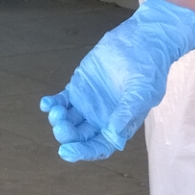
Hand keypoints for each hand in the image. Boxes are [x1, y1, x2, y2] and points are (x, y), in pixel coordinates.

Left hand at [39, 0, 194, 161]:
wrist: (142, 42)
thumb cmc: (149, 70)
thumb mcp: (143, 93)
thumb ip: (126, 113)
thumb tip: (112, 136)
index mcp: (118, 126)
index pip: (99, 147)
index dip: (83, 152)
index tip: (67, 151)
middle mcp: (101, 119)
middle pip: (79, 136)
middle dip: (67, 135)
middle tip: (60, 126)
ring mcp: (88, 104)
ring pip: (68, 120)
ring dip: (58, 120)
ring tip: (55, 111)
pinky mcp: (78, 88)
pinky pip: (62, 101)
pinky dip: (52, 104)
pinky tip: (46, 103)